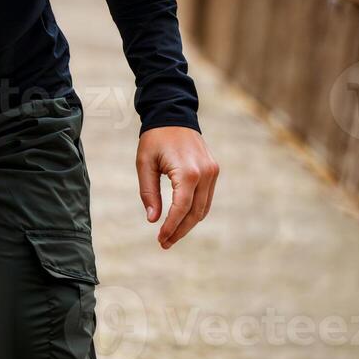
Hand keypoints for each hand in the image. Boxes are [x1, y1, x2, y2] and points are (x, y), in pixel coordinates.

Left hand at [136, 126, 218, 248]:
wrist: (173, 115)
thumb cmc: (154, 139)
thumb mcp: (144, 164)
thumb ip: (148, 192)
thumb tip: (153, 219)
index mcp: (188, 172)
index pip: (181, 208)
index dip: (171, 227)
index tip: (160, 239)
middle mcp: (205, 174)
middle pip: (195, 213)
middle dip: (180, 230)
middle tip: (164, 243)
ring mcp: (213, 172)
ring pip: (203, 208)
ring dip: (188, 224)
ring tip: (171, 235)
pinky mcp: (214, 171)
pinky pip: (206, 198)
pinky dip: (195, 211)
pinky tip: (181, 219)